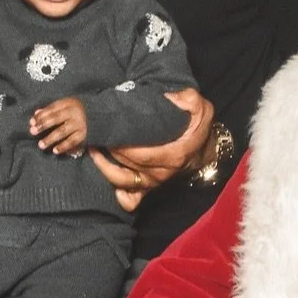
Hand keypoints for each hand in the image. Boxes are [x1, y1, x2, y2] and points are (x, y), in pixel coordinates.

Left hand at [31, 96, 87, 155]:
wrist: (102, 116)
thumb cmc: (79, 111)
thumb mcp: (66, 106)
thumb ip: (51, 110)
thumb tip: (35, 115)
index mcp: (69, 103)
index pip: (52, 109)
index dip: (41, 116)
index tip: (31, 122)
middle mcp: (74, 112)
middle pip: (55, 119)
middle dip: (43, 125)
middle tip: (32, 132)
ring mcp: (80, 124)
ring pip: (62, 132)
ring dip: (50, 138)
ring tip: (41, 145)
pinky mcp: (84, 134)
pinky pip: (72, 141)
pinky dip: (63, 146)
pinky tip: (55, 151)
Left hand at [89, 88, 214, 210]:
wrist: (203, 147)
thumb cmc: (197, 127)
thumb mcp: (200, 108)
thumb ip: (189, 100)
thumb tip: (171, 98)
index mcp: (174, 155)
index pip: (142, 155)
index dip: (123, 146)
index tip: (111, 132)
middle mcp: (163, 172)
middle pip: (129, 166)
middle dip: (110, 152)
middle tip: (99, 135)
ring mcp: (155, 182)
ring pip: (124, 182)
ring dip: (105, 169)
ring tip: (95, 151)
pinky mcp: (149, 187)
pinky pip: (131, 199)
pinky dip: (119, 195)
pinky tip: (108, 178)